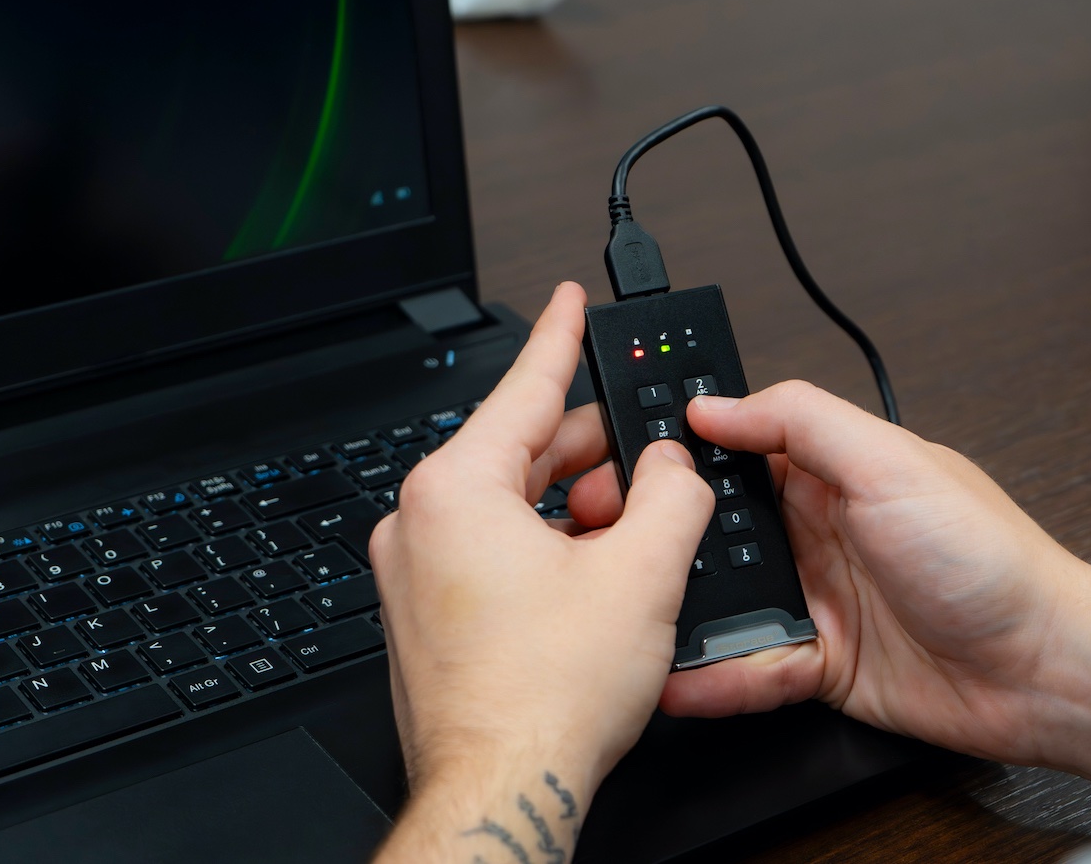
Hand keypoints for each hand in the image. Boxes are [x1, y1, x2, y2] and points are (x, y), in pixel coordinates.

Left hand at [370, 282, 714, 803]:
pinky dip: (547, 550)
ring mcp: (415, 575)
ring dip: (576, 509)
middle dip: (593, 453)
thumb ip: (672, 496)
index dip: (562, 334)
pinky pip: (493, 554)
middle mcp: (419, 524)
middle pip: (522, 452)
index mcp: (454, 490)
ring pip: (511, 507)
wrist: (502, 790)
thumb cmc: (543, 699)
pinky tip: (598, 577)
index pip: (524, 387)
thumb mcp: (641, 574)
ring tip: (636, 533)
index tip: (573, 299)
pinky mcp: (426, 618)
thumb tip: (675, 469)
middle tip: (648, 454)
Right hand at [599, 380, 1090, 766]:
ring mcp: (820, 599)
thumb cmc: (989, 559)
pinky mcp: (823, 664)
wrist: (1045, 670)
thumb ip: (799, 422)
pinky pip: (753, 669)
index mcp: (836, 471)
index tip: (627, 458)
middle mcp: (822, 532)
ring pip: (726, 603)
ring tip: (631, 619)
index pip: (741, 447)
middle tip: (607, 544)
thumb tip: (718, 403)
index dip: (687, 451)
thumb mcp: (890, 462)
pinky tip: (682, 682)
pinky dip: (716, 678)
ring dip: (684, 613)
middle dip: (666, 538)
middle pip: (720, 530)